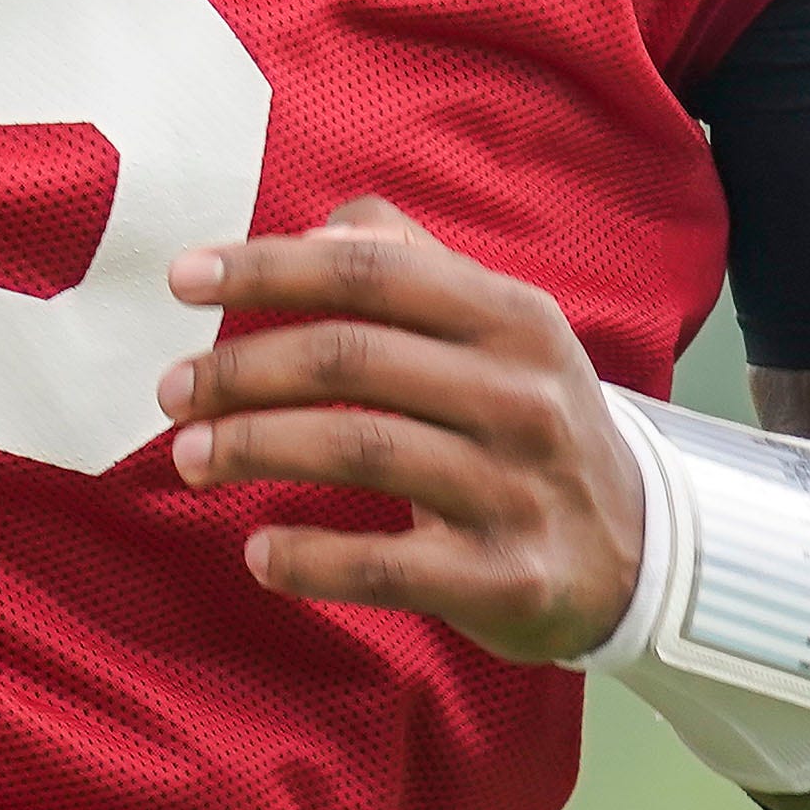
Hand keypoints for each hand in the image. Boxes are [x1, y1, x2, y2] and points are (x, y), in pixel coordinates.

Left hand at [158, 198, 646, 665]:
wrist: (637, 552)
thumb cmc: (526, 419)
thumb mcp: (499, 326)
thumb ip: (411, 263)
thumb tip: (320, 231)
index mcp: (513, 316)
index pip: (371, 272)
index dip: (268, 268)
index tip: (183, 278)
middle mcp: (522, 394)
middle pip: (351, 360)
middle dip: (242, 369)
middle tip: (173, 389)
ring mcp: (516, 488)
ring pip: (360, 451)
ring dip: (254, 448)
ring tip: (189, 457)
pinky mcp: (506, 578)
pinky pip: (385, 565)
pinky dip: (308, 558)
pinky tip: (257, 552)